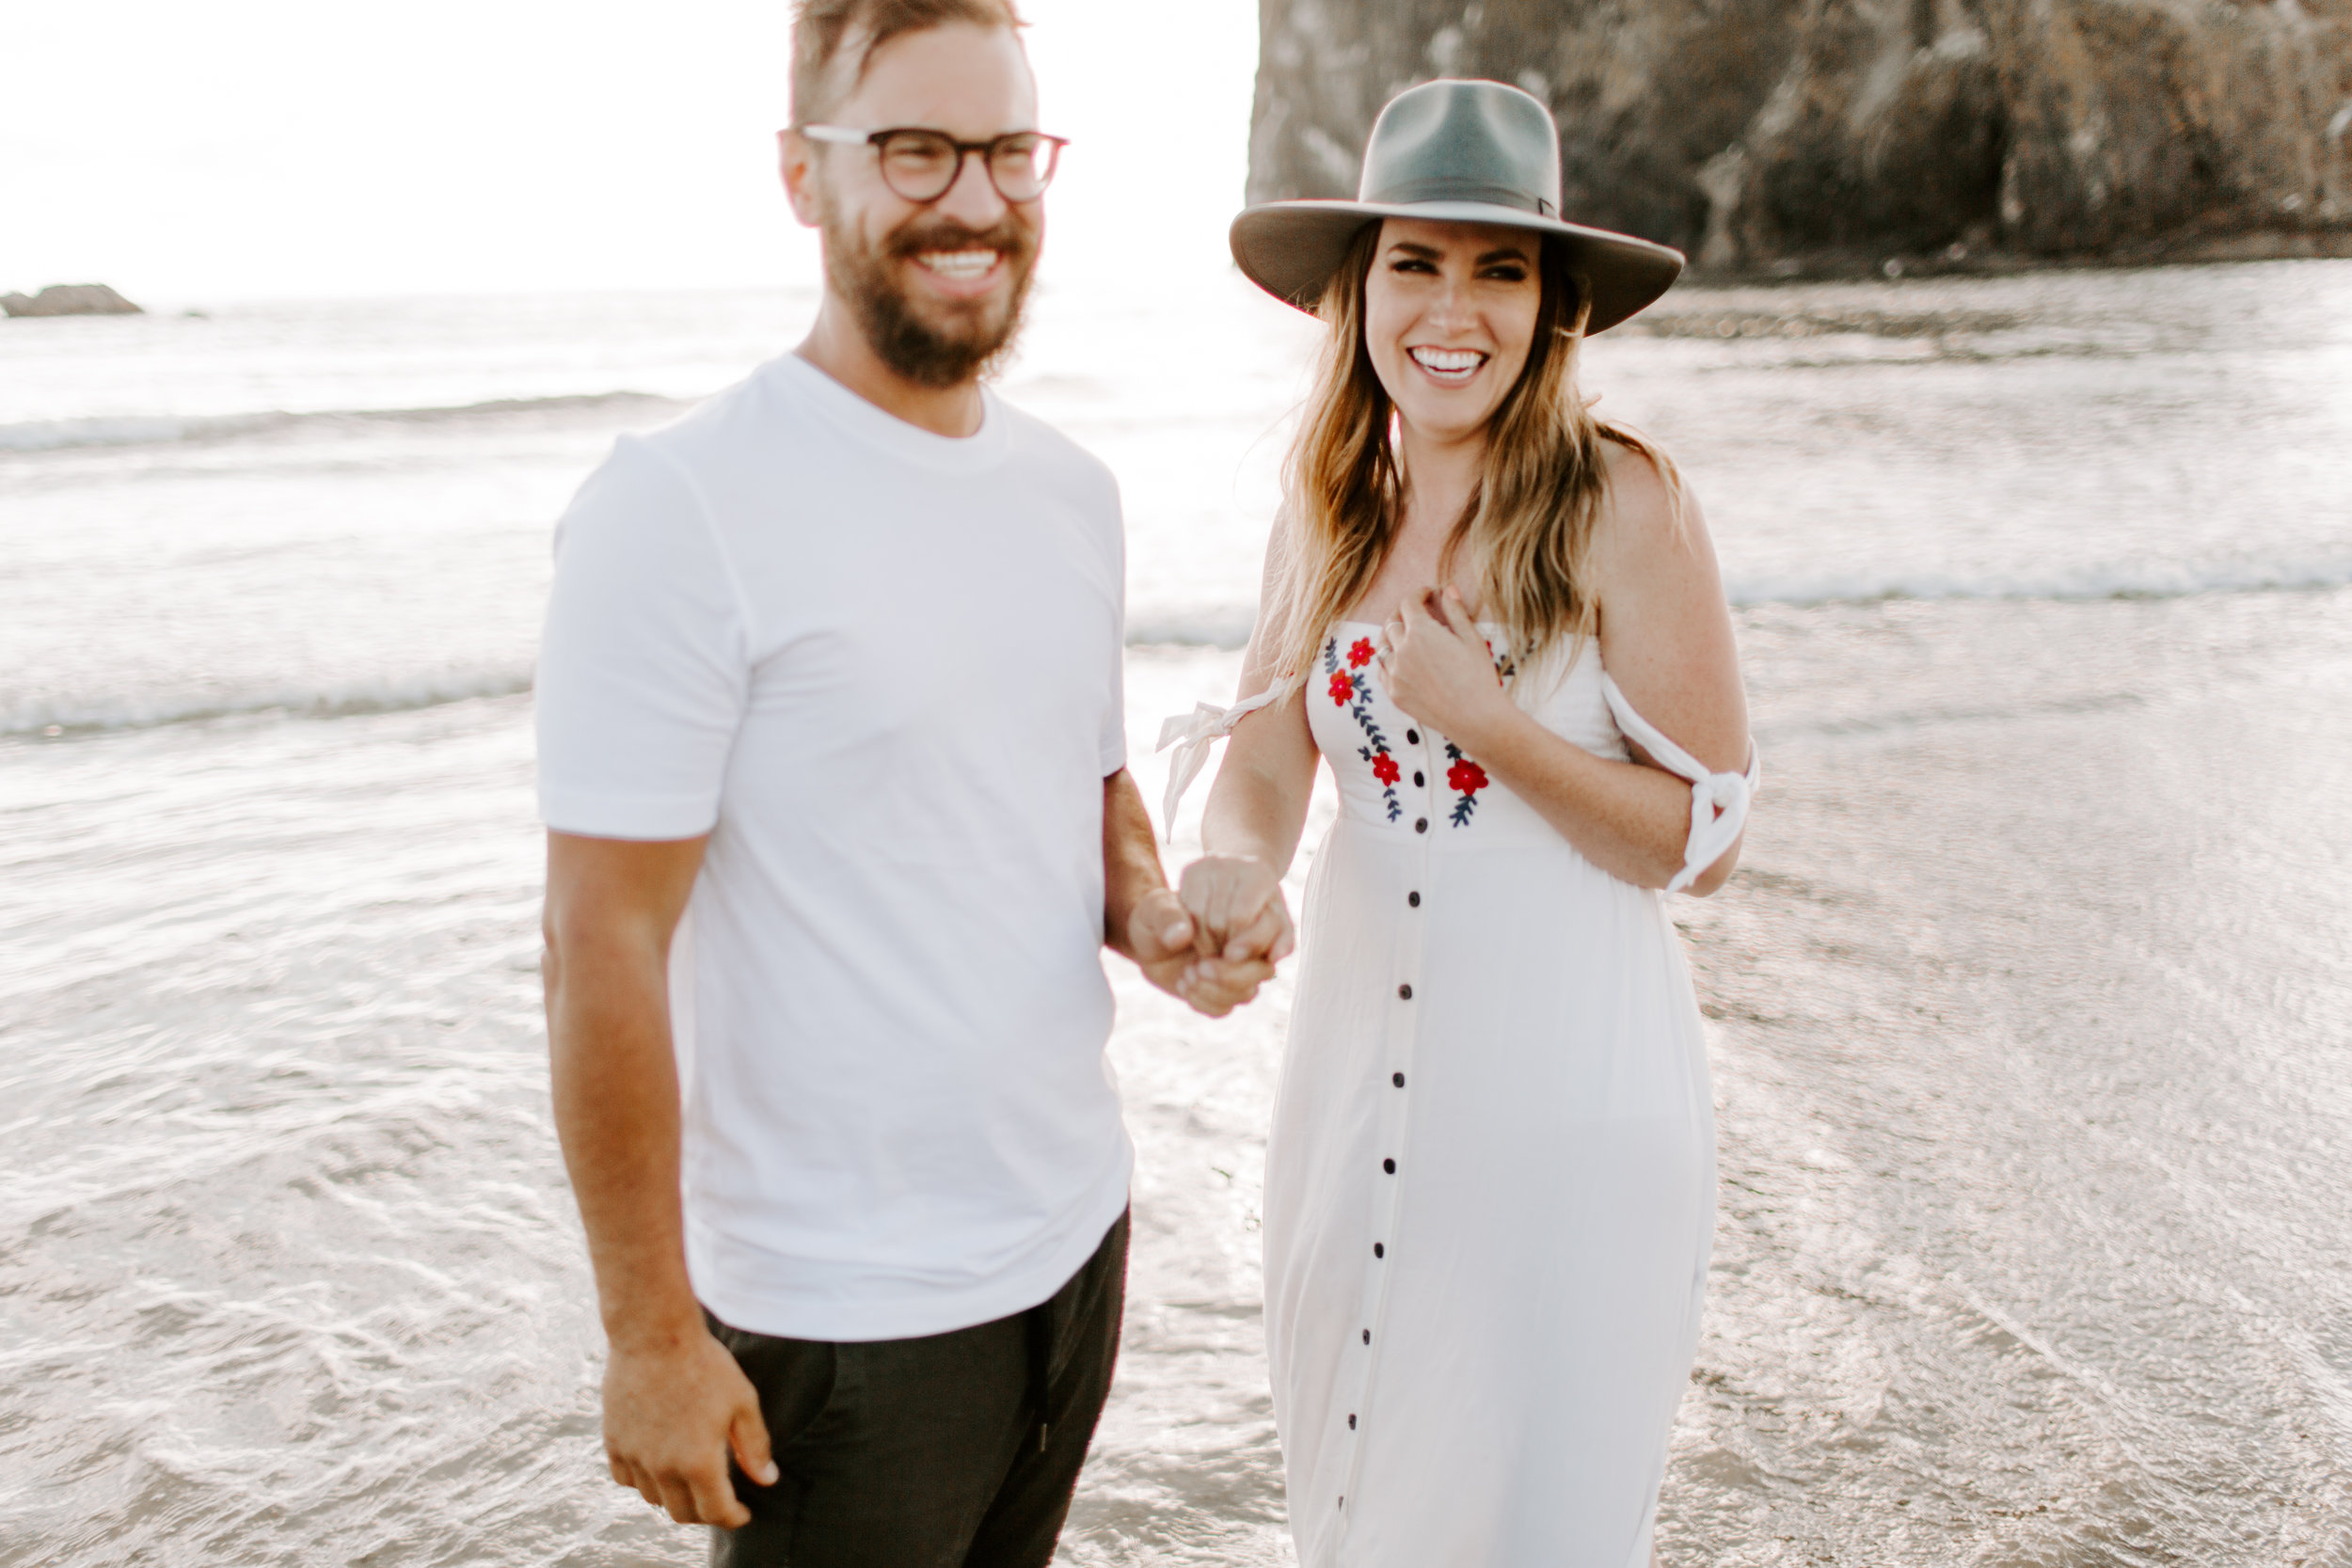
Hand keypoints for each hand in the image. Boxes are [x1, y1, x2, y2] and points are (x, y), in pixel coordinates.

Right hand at [602, 1326, 775, 1526]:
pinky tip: (657, 1464)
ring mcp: (634, 1456)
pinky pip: (625, 1478)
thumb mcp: (742, 1402)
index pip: (716, 1512)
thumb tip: (767, 1479)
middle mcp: (663, 1467)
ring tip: (689, 1479)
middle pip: (683, 1514)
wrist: (655, 1335)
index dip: (733, 1518)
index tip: (742, 1513)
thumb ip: (754, 1446)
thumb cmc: (704, 1364)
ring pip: (654, 1499)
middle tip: (718, 1499)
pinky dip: (642, 1480)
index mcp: (699, 1462)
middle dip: (705, 1513)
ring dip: (674, 1496)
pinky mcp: (613, 1441)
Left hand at [1126, 885, 1277, 1017]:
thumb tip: (1182, 935)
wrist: (1146, 939)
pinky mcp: (1221, 992)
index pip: (1272, 928)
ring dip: (1217, 989)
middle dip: (1234, 974)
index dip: (1255, 941)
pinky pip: (1225, 1008)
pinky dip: (1203, 1001)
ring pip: (1248, 992)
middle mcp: (1247, 944)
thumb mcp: (1155, 907)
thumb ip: (1167, 915)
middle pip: (1264, 969)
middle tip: (1202, 966)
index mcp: (1245, 913)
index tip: (1229, 950)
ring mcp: (1236, 971)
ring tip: (1187, 973)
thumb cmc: (1157, 915)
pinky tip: (1184, 984)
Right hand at [1177, 854, 1295, 966]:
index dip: (1236, 943)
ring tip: (1215, 946)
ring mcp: (1209, 864)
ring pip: (1197, 917)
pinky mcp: (1190, 869)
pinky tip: (1202, 934)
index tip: (1236, 956)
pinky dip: (1191, 929)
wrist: (1245, 879)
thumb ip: (1283, 942)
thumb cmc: (1265, 909)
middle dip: (1221, 944)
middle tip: (1224, 952)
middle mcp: (1232, 863)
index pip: (1239, 918)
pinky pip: (1183, 909)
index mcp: (1259, 874)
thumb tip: (1276, 958)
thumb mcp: (1280, 925)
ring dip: (1204, 941)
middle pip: (1217, 920)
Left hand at [1379, 587, 1514, 746]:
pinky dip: (1388, 660)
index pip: (1408, 603)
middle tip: (1415, 611)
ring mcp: (1395, 673)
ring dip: (1392, 635)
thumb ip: (1455, 611)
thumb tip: (1446, 588)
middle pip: (1392, 621)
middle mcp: (1402, 650)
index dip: (1418, 594)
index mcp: (1421, 632)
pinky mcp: (1394, 693)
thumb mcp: (1471, 638)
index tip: (1428, 594)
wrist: (1475, 718)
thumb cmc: (1479, 676)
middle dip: (1403, 611)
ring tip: (1405, 634)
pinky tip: (1400, 660)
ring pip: (1383, 646)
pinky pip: (1382, 670)